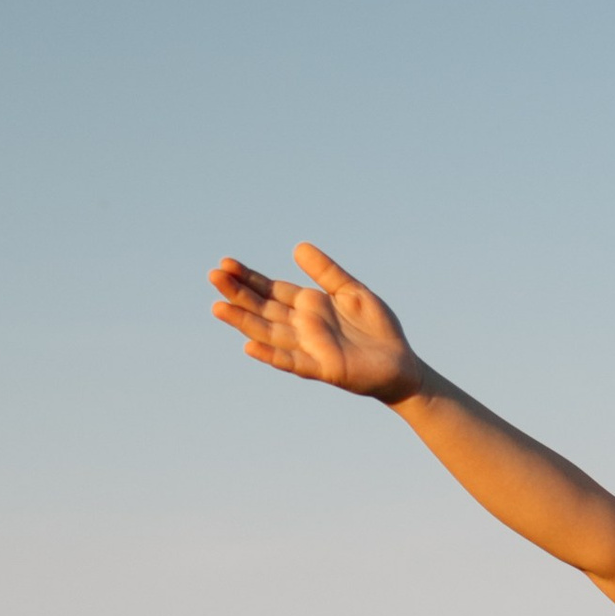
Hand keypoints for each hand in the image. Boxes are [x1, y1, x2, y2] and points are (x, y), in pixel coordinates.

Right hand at [208, 242, 424, 404]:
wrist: (401, 363)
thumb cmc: (376, 329)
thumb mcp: (350, 291)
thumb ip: (325, 272)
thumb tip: (297, 247)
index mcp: (308, 306)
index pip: (271, 290)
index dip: (248, 278)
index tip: (226, 264)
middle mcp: (302, 327)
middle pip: (263, 308)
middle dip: (238, 294)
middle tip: (213, 276)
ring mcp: (310, 348)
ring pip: (269, 333)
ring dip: (244, 322)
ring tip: (218, 308)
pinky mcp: (323, 368)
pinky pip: (292, 362)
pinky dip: (271, 355)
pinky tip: (250, 346)